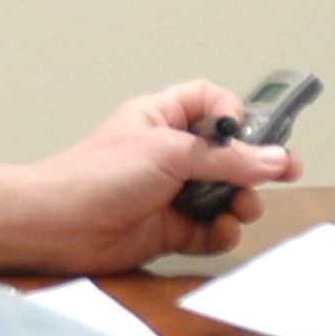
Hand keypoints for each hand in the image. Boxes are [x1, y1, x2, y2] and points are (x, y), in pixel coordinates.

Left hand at [23, 77, 302, 269]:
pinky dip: (222, 233)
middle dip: (252, 168)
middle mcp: (169, 153)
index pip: (211, 102)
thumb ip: (226, 158)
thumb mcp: (169, 153)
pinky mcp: (170, 229)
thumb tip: (273, 158)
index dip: (234, 114)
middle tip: (276, 176)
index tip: (246, 132)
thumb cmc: (94, 176)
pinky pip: (210, 230)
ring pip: (225, 196)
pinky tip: (221, 230)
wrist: (58, 226)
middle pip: (228, 155)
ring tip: (242, 208)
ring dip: (241, 203)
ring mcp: (170, 192)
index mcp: (162, 118)